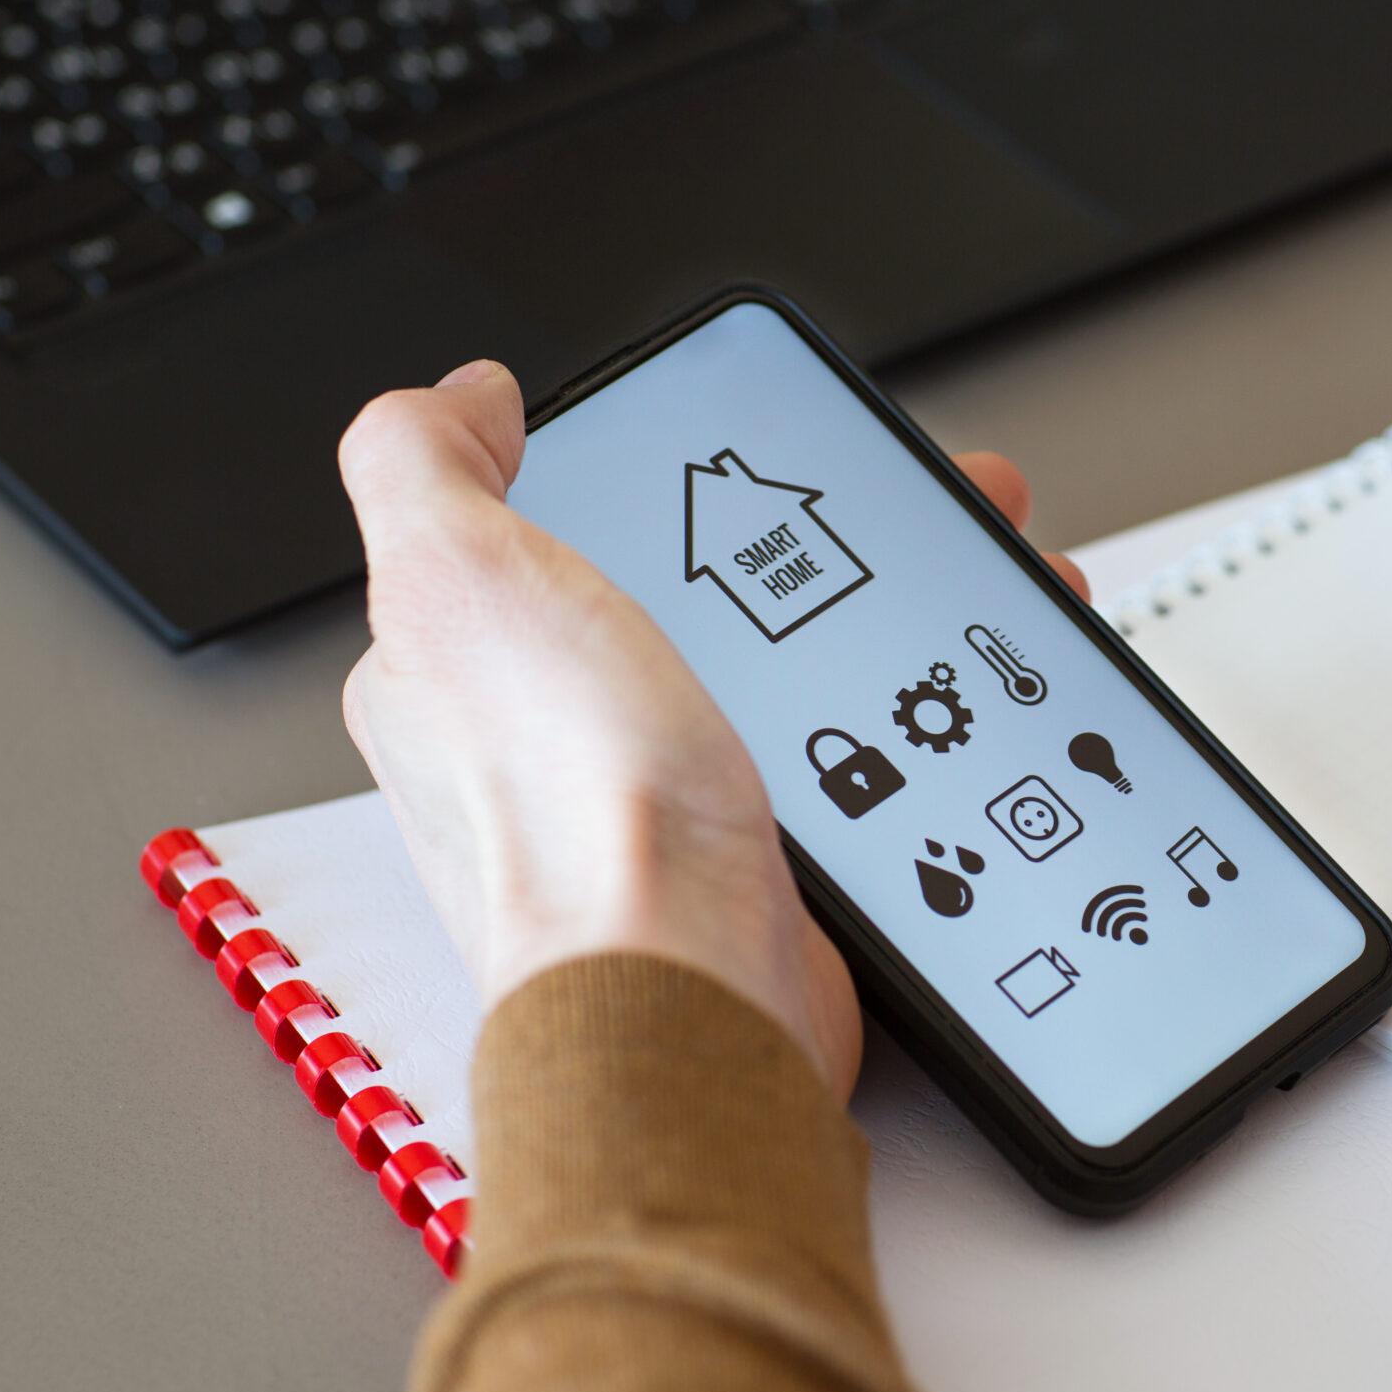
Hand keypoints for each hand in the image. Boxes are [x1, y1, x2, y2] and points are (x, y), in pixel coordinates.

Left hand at [336, 359, 1089, 1094]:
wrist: (690, 992)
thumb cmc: (570, 815)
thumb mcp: (454, 575)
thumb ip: (422, 462)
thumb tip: (459, 399)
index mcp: (457, 662)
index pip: (552, 527)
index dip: (660, 471)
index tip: (753, 446)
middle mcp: (546, 740)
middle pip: (687, 594)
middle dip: (801, 541)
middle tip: (897, 501)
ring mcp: (652, 804)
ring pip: (775, 673)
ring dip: (875, 624)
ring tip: (970, 577)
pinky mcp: (747, 865)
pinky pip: (832, 763)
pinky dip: (899, 723)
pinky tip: (949, 702)